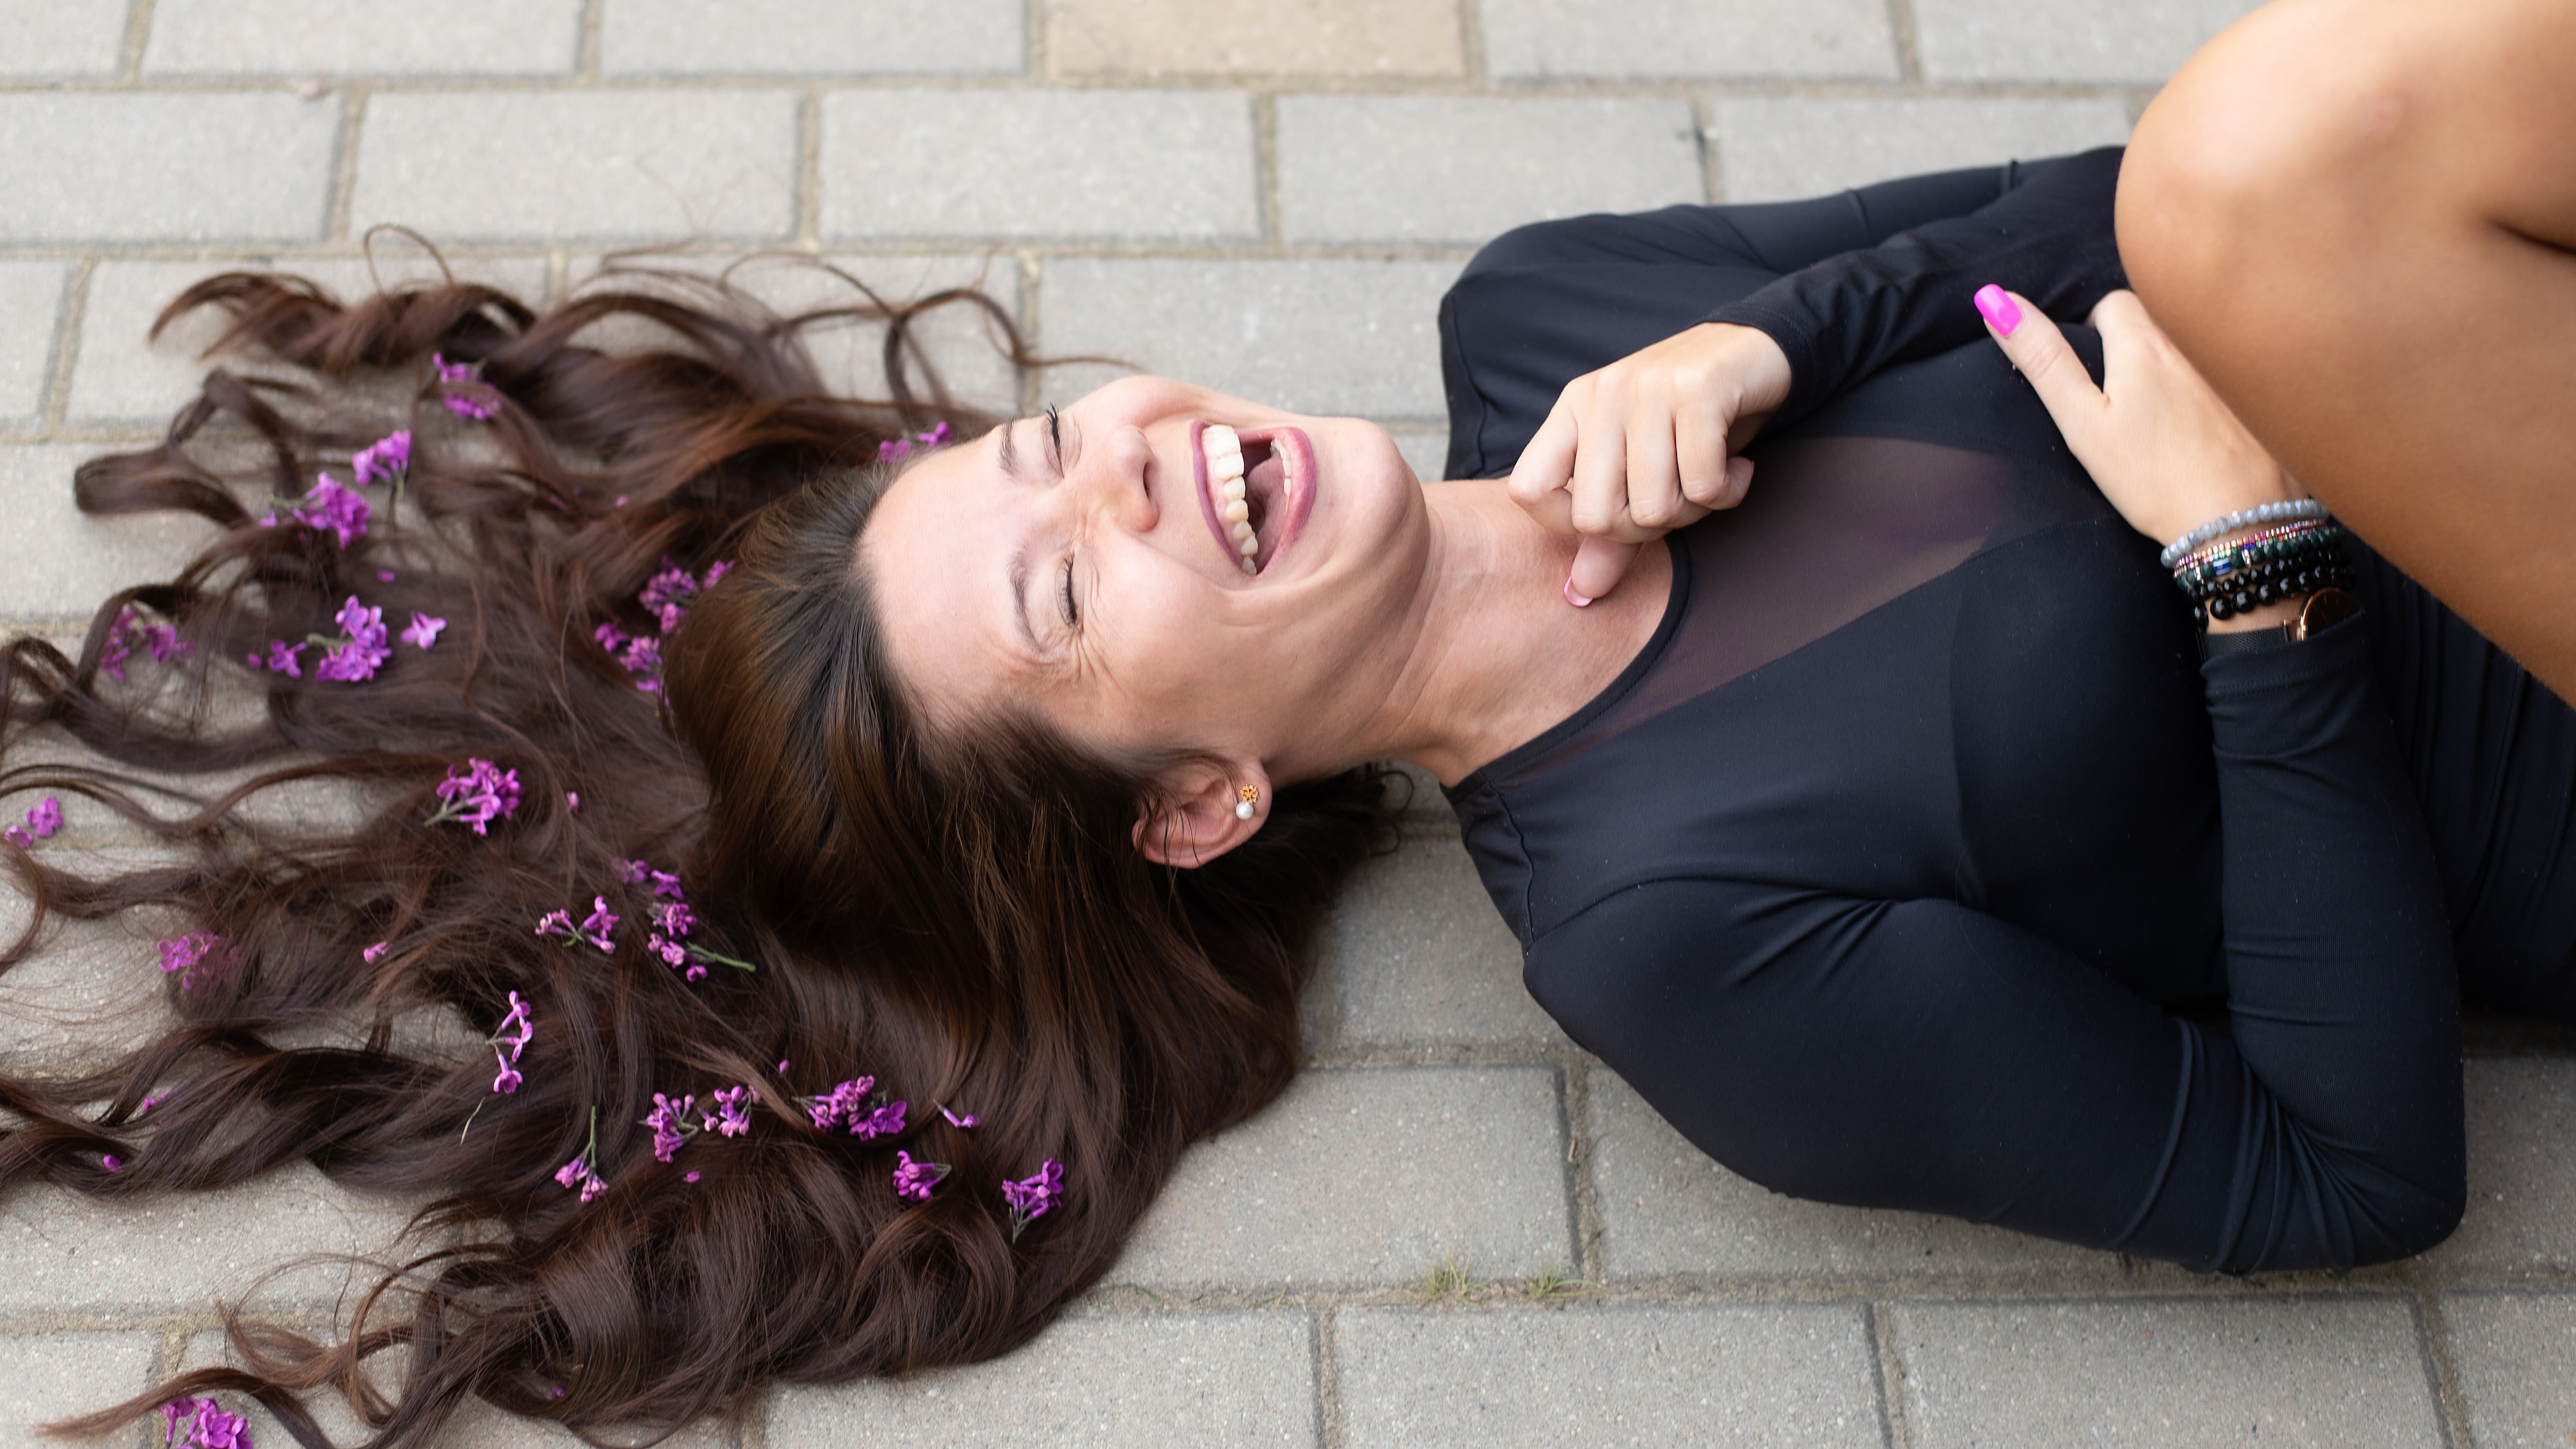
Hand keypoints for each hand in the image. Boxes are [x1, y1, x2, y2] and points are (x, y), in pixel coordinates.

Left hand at [1506, 322, 1790, 602]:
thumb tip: (1582, 593)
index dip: (1566, 526)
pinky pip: (1702, 485)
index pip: (1528, 490)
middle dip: (1645, 529)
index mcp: (1573, 410)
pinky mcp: (1696, 390)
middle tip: (1676, 499)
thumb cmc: (1692, 421)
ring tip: (1708, 477)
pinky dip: (1727, 492)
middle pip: (1595, 516)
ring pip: (1652, 507)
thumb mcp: (1642, 471)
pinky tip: (1737, 467)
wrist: (1756, 351)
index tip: (1614, 515)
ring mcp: (1646, 388)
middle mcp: (1601, 395)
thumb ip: (1610, 533)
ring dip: (1693, 510)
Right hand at [1975, 286, 2301, 548]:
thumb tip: (1994, 299)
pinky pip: (2235, 369)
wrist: (2239, 524)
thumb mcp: (2082, 423)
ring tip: (2173, 418)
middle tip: (2132, 405)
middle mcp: (2197, 339)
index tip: (2100, 383)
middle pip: (2158, 318)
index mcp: (2146, 341)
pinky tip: (2215, 430)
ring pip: (2195, 342)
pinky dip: (2220, 389)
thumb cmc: (2152, 478)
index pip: (2113, 303)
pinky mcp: (2270, 391)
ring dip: (2180, 364)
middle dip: (2139, 346)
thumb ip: (2041, 359)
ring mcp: (2238, 364)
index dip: (2098, 337)